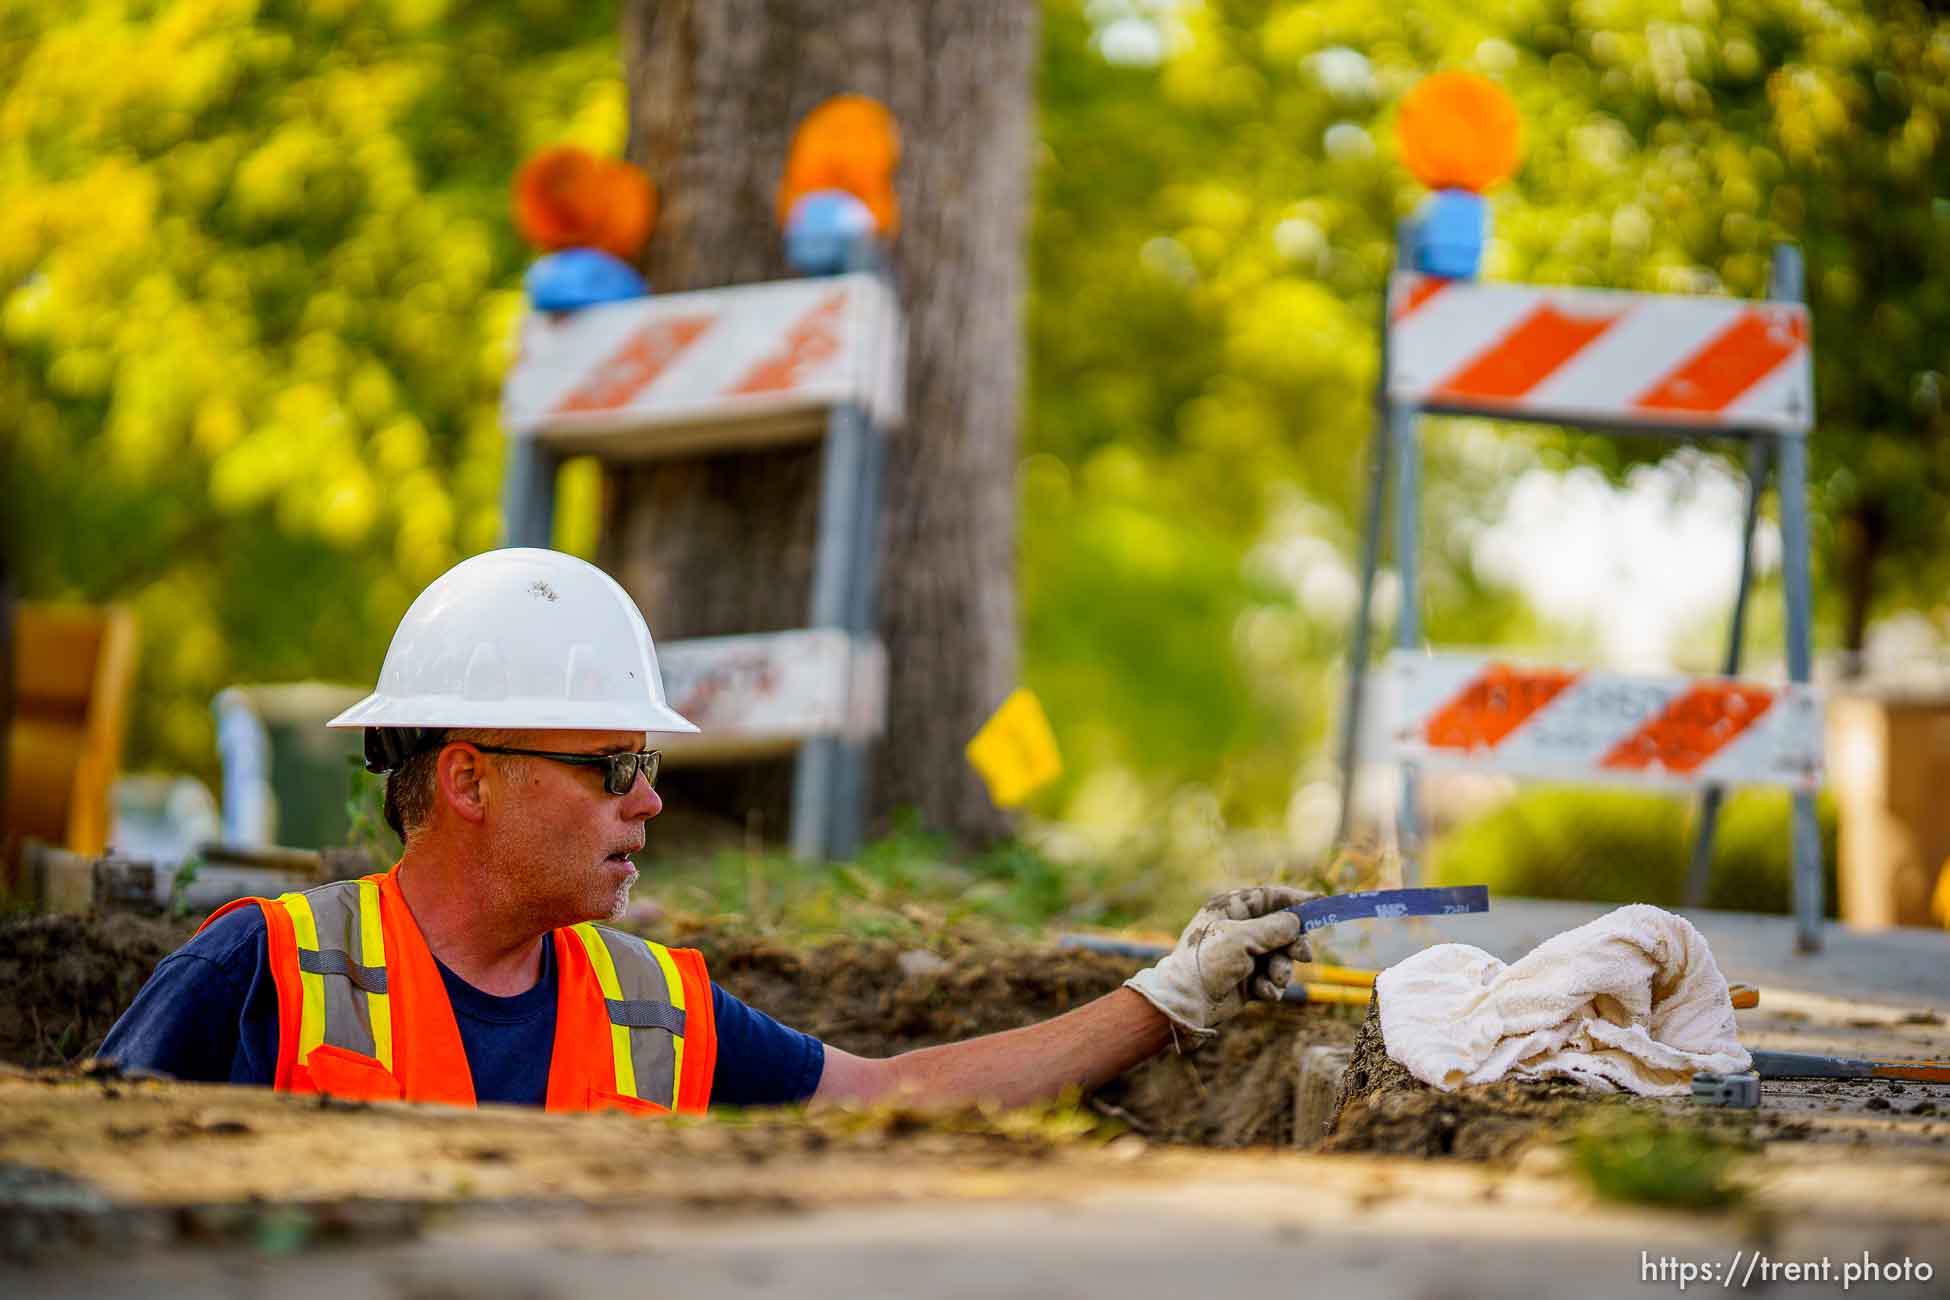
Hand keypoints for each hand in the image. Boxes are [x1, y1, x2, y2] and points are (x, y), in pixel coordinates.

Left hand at [1123, 885, 1317, 1045]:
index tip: (1319, 904)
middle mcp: (1239, 929)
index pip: (1268, 897)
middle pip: (1281, 929)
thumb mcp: (1243, 939)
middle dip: (1294, 943)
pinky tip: (1261, 992)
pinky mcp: (1247, 980)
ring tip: (1272, 979)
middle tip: (1303, 955)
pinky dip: (1271, 986)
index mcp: (1230, 909)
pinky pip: (1272, 978)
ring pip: (1281, 957)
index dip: (1294, 900)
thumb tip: (1297, 921)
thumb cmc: (1208, 962)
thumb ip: (1274, 928)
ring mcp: (1244, 955)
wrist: (1188, 1002)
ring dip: (1282, 969)